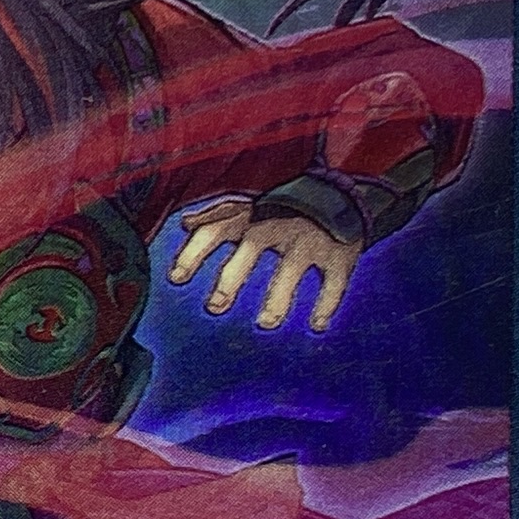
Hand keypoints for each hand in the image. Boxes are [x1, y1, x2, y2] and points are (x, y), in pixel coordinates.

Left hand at [169, 197, 360, 332]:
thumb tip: (185, 223)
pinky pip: (334, 282)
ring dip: (277, 300)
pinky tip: (316, 325)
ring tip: (265, 323)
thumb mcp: (250, 205)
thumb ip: (217, 215)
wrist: (342, 193)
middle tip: (214, 306)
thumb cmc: (283, 206)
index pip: (216, 230)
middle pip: (250, 251)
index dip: (194, 253)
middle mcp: (278, 225)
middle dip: (230, 279)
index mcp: (251, 215)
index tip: (176, 278)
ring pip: (291, 272)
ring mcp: (310, 240)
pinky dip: (326, 304)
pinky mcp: (339, 253)